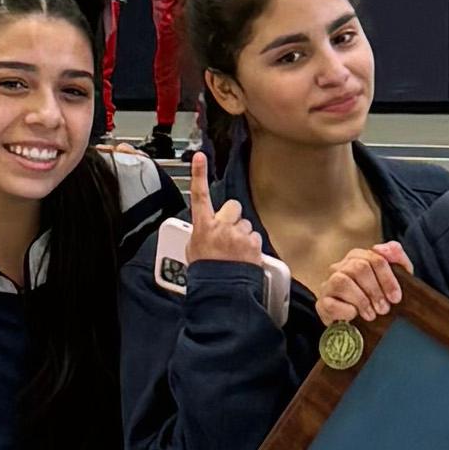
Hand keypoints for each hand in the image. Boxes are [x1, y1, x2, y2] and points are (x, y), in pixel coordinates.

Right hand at [183, 149, 265, 269]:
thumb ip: (201, 235)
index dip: (199, 174)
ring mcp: (238, 234)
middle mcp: (221, 226)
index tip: (200, 158)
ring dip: (243, 235)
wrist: (221, 291)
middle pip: (232, 207)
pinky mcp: (254, 243)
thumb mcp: (193, 252)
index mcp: (202, 226)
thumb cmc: (206, 274)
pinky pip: (255, 238)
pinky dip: (252, 247)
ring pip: (246, 225)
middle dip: (233, 217)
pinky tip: (244, 259)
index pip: (199, 195)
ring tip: (235, 254)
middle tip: (229, 235)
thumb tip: (207, 232)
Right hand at [316, 240, 409, 325]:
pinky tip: (355, 316)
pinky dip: (346, 311)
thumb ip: (397, 257)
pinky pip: (331, 303)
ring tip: (371, 315)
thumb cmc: (380, 298)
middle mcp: (340, 267)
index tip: (396, 298)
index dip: (388, 279)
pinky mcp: (322, 304)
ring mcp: (328, 285)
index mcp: (357, 257)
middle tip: (384, 309)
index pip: (374, 258)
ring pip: (342, 282)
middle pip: (359, 268)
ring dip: (361, 300)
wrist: (365, 327)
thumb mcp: (396, 278)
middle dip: (375, 290)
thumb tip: (387, 247)